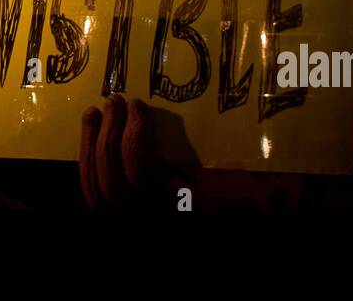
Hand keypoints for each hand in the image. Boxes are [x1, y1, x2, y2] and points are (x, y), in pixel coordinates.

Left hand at [78, 94, 307, 210]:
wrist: (205, 253)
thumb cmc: (224, 213)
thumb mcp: (232, 200)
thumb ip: (240, 187)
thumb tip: (267, 164)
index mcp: (171, 211)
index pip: (141, 174)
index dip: (135, 137)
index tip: (138, 105)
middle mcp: (142, 219)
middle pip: (113, 177)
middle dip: (110, 134)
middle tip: (116, 100)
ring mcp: (123, 222)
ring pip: (96, 186)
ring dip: (92, 143)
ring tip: (98, 110)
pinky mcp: (112, 217)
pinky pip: (90, 191)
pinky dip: (85, 158)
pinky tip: (89, 129)